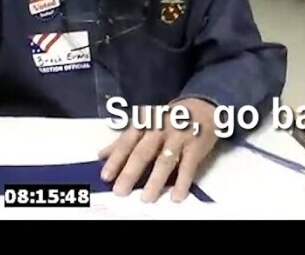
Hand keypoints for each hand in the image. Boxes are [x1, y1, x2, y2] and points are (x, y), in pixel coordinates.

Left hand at [98, 98, 217, 202]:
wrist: (203, 106)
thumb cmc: (169, 118)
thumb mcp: (145, 123)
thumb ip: (124, 139)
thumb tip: (101, 155)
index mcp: (145, 122)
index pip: (127, 142)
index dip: (116, 159)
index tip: (106, 176)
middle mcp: (160, 129)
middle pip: (143, 152)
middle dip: (131, 172)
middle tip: (120, 191)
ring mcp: (179, 138)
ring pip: (165, 161)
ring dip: (155, 181)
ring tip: (146, 198)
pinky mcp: (196, 147)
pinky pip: (188, 167)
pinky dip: (182, 182)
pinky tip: (176, 195)